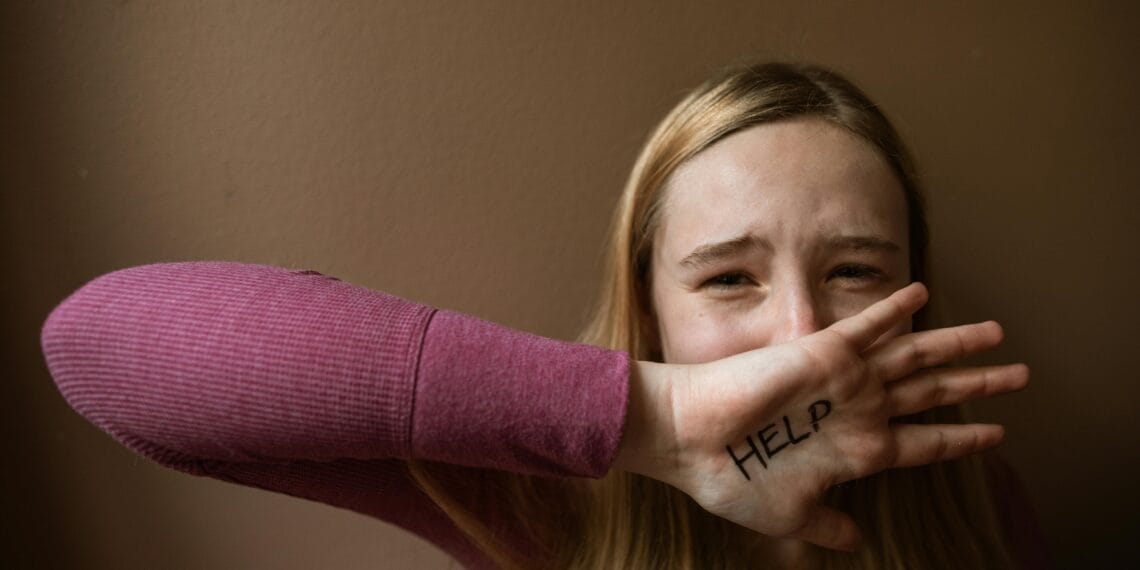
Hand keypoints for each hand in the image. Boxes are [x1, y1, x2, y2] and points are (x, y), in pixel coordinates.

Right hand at [614, 283, 1028, 550]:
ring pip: (915, 357)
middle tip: (1022, 376)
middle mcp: (858, 411)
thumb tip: (855, 540)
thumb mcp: (790, 516)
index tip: (996, 434)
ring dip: (957, 344)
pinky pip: (868, 326)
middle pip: (933, 393)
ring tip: (999, 334)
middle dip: (979, 384)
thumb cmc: (733, 480)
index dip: (962, 438)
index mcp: (857, 451)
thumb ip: (829, 525)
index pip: (924, 442)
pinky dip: (895, 309)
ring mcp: (845, 381)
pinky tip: (922, 293)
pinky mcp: (822, 355)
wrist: (690, 440)